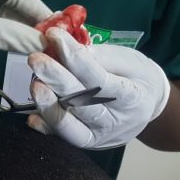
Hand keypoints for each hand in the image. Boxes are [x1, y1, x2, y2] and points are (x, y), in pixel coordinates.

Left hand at [27, 28, 169, 148]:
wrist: (147, 108)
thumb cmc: (137, 78)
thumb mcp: (129, 61)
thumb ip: (100, 57)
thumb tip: (68, 49)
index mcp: (134, 98)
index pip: (100, 79)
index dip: (76, 58)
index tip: (55, 36)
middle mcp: (116, 123)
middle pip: (83, 104)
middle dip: (57, 80)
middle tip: (36, 59)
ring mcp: (100, 137)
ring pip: (70, 126)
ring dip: (48, 105)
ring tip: (34, 83)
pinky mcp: (86, 144)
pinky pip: (62, 138)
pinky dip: (45, 127)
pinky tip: (31, 117)